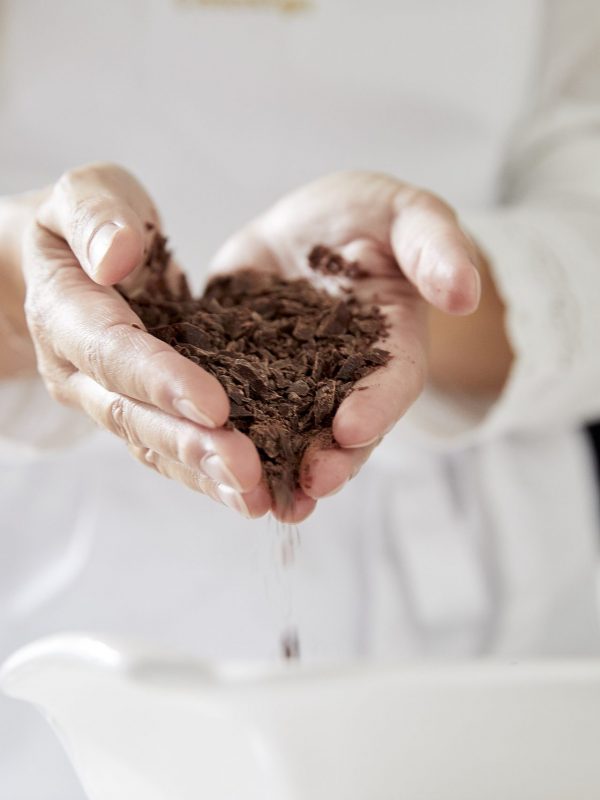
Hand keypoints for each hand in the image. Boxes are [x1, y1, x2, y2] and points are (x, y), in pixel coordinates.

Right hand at [20, 163, 269, 517]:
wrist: (69, 262)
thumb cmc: (88, 221)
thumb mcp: (86, 193)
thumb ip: (95, 215)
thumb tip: (115, 257)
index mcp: (65, 313)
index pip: (113, 352)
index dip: (161, 379)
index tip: (214, 405)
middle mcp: (80, 371)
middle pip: (134, 416)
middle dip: (192, 445)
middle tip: (247, 472)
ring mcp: (106, 400)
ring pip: (153, 447)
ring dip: (204, 476)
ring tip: (257, 501)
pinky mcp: (137, 414)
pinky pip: (169, 452)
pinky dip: (207, 477)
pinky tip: (252, 497)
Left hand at [210, 171, 482, 518]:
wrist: (316, 224)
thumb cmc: (375, 218)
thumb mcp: (410, 216)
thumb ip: (436, 249)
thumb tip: (464, 292)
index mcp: (392, 345)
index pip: (393, 382)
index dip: (377, 408)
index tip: (353, 430)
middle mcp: (343, 379)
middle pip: (341, 430)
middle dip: (328, 461)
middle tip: (310, 488)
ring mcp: (291, 380)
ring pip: (286, 433)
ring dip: (275, 470)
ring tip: (259, 503)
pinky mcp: (243, 368)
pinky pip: (231, 403)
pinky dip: (220, 434)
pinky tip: (201, 456)